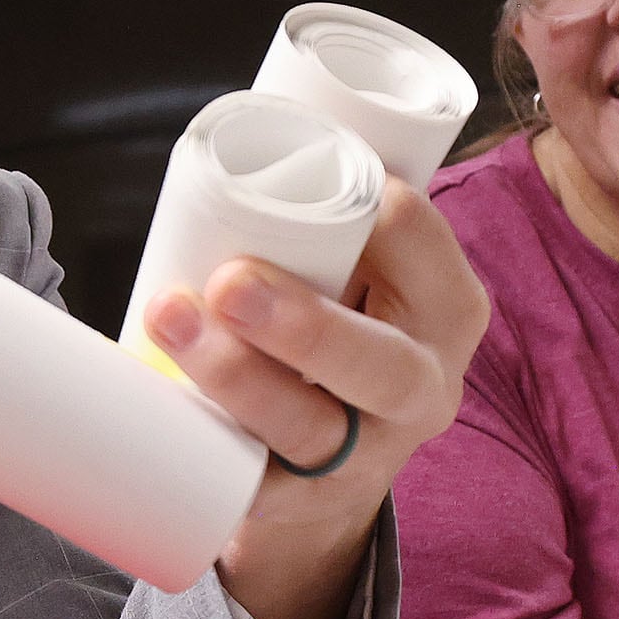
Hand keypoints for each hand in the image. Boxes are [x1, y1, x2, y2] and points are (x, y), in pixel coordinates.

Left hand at [140, 181, 488, 618]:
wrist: (333, 470)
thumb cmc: (339, 327)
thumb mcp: (363, 273)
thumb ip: (334, 213)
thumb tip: (256, 117)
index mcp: (447, 306)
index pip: (421, 240)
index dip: (372, 206)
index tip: (311, 173)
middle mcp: (424, 386)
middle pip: (377, 362)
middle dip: (303, 324)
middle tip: (229, 282)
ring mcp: (367, 455)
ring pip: (311, 428)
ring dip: (236, 377)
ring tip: (171, 320)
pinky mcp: (302, 502)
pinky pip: (260, 488)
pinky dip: (212, 454)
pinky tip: (170, 417)